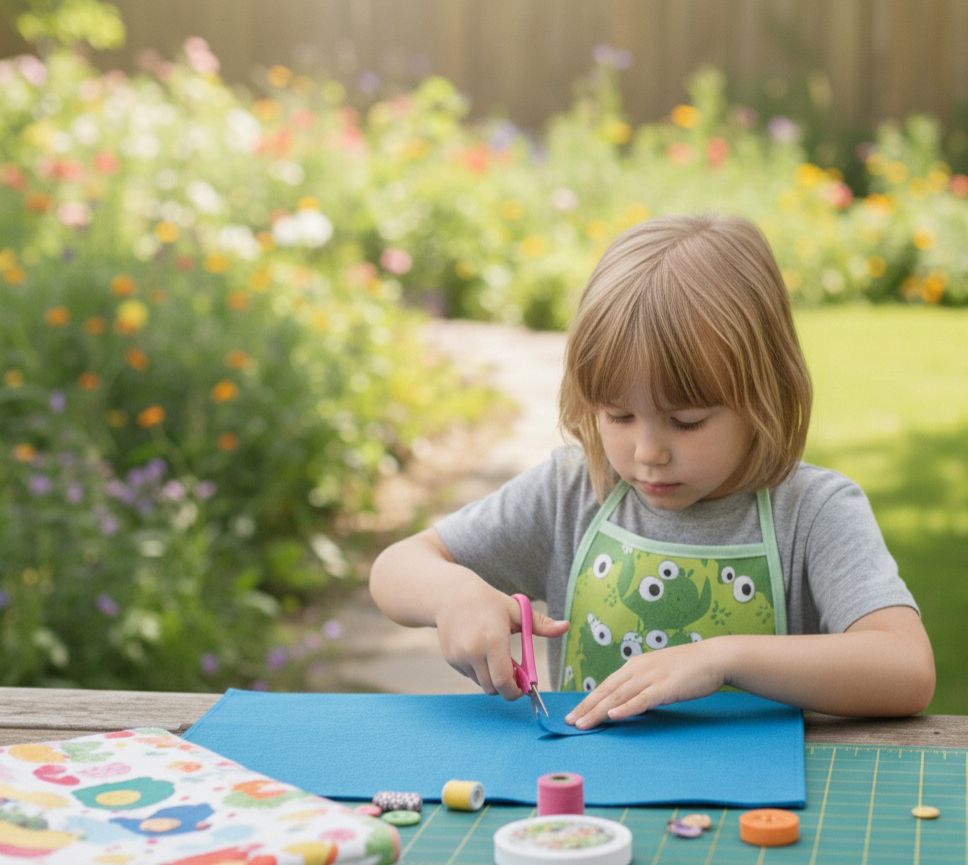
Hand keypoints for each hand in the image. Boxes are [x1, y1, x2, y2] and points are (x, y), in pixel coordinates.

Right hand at [434, 585, 568, 699]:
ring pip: (480, 682)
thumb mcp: (516, 610)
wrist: (451, 595)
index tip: (523, 687)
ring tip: (494, 655)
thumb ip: (541, 624)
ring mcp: (459, 657)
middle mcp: (473, 652)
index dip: (515, 690)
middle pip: (493, 688)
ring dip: (491, 677)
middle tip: (513, 671)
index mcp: (492, 641)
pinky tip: (478, 649)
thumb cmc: (488, 602)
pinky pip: (469, 674)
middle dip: (505, 686)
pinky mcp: (451, 659)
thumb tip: (566, 626)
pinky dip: (477, 669)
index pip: (504, 682)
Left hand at [565, 639, 725, 728]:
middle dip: (586, 708)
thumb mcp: (658, 674)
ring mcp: (651, 677)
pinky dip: (626, 708)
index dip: (588, 700)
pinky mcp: (666, 687)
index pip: (606, 685)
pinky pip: (642, 700)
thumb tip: (627, 700)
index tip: (574, 713)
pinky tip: (612, 715)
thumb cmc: (688, 668)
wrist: (714, 658)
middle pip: (606, 691)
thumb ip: (641, 685)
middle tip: (569, 722)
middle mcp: (638, 670)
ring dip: (598, 711)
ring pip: (619, 696)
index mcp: (635, 666)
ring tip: (583, 724)